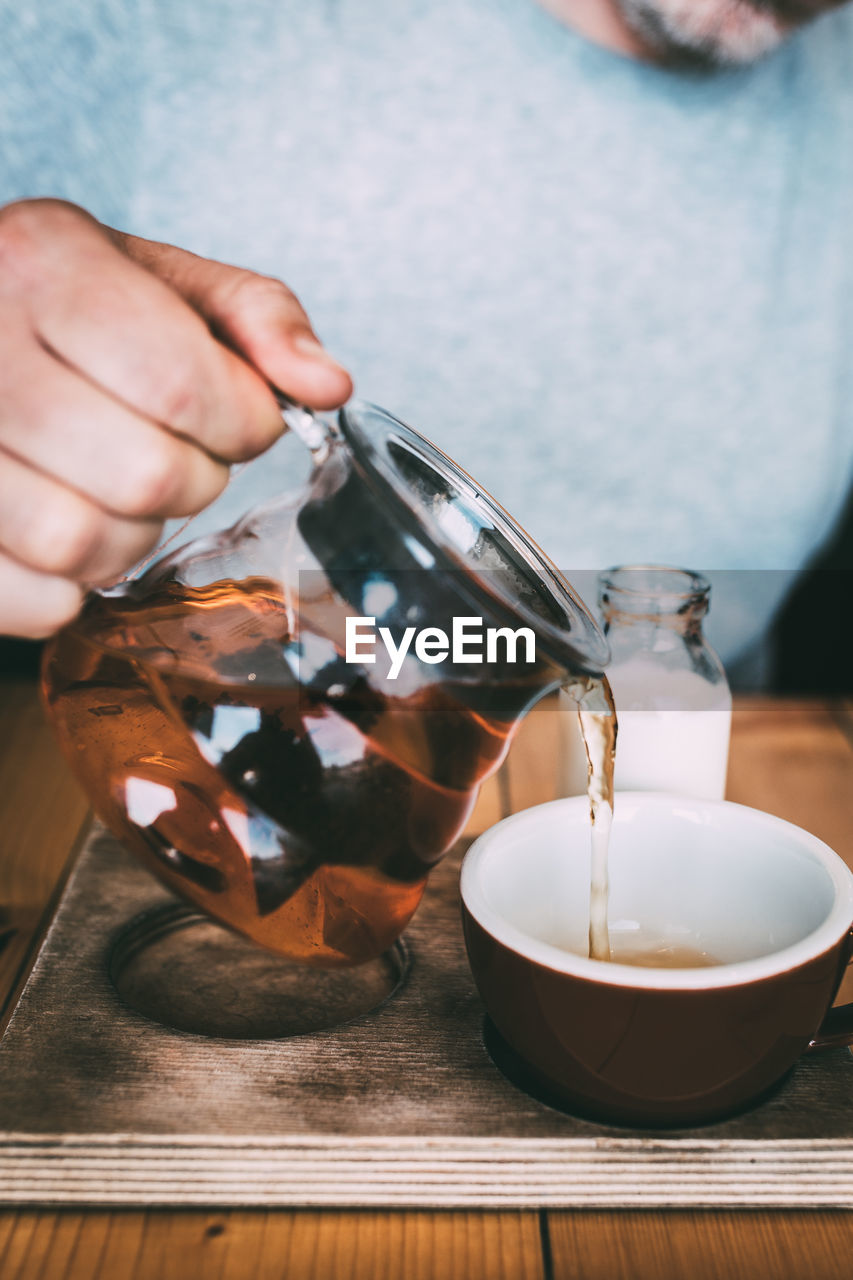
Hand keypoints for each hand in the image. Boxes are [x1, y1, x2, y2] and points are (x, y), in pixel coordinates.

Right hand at [0, 198, 351, 637]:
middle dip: (192, 481)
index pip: (178, 383)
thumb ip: (256, 317)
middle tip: (176, 456)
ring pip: (77, 542)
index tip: (242, 421)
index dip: (241, 425)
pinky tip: (70, 535)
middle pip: (143, 473)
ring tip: (118, 495)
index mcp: (43, 261)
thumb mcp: (163, 280)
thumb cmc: (73, 308)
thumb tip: (328, 384)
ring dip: (129, 539)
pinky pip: (28, 596)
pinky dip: (67, 591)